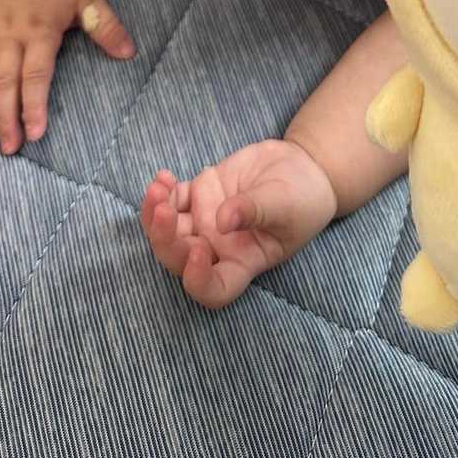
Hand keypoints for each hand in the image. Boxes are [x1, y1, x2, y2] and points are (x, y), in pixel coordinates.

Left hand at [141, 139, 338, 307]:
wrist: (300, 168)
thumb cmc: (303, 198)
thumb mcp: (287, 205)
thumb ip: (256, 211)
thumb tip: (223, 220)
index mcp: (243, 262)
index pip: (214, 289)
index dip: (199, 281)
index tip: (197, 253)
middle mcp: (218, 248)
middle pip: (180, 258)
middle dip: (165, 239)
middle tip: (163, 211)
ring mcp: (205, 222)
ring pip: (168, 230)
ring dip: (155, 214)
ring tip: (157, 188)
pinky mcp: (199, 196)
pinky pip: (172, 200)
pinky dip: (162, 191)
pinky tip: (164, 177)